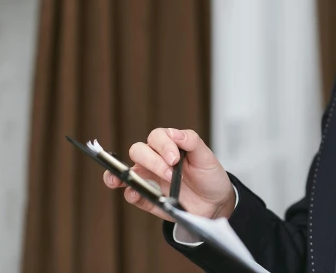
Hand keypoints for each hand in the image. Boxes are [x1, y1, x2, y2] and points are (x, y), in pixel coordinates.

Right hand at [102, 128, 234, 221]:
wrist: (216, 202)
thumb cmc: (209, 175)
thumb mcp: (206, 157)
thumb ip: (192, 141)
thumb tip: (174, 133)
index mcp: (170, 147)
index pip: (156, 137)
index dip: (162, 145)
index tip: (175, 158)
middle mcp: (157, 161)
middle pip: (138, 151)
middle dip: (151, 161)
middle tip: (170, 174)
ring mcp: (151, 180)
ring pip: (128, 172)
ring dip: (121, 174)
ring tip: (119, 179)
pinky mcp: (151, 199)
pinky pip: (134, 196)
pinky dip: (131, 195)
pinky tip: (135, 194)